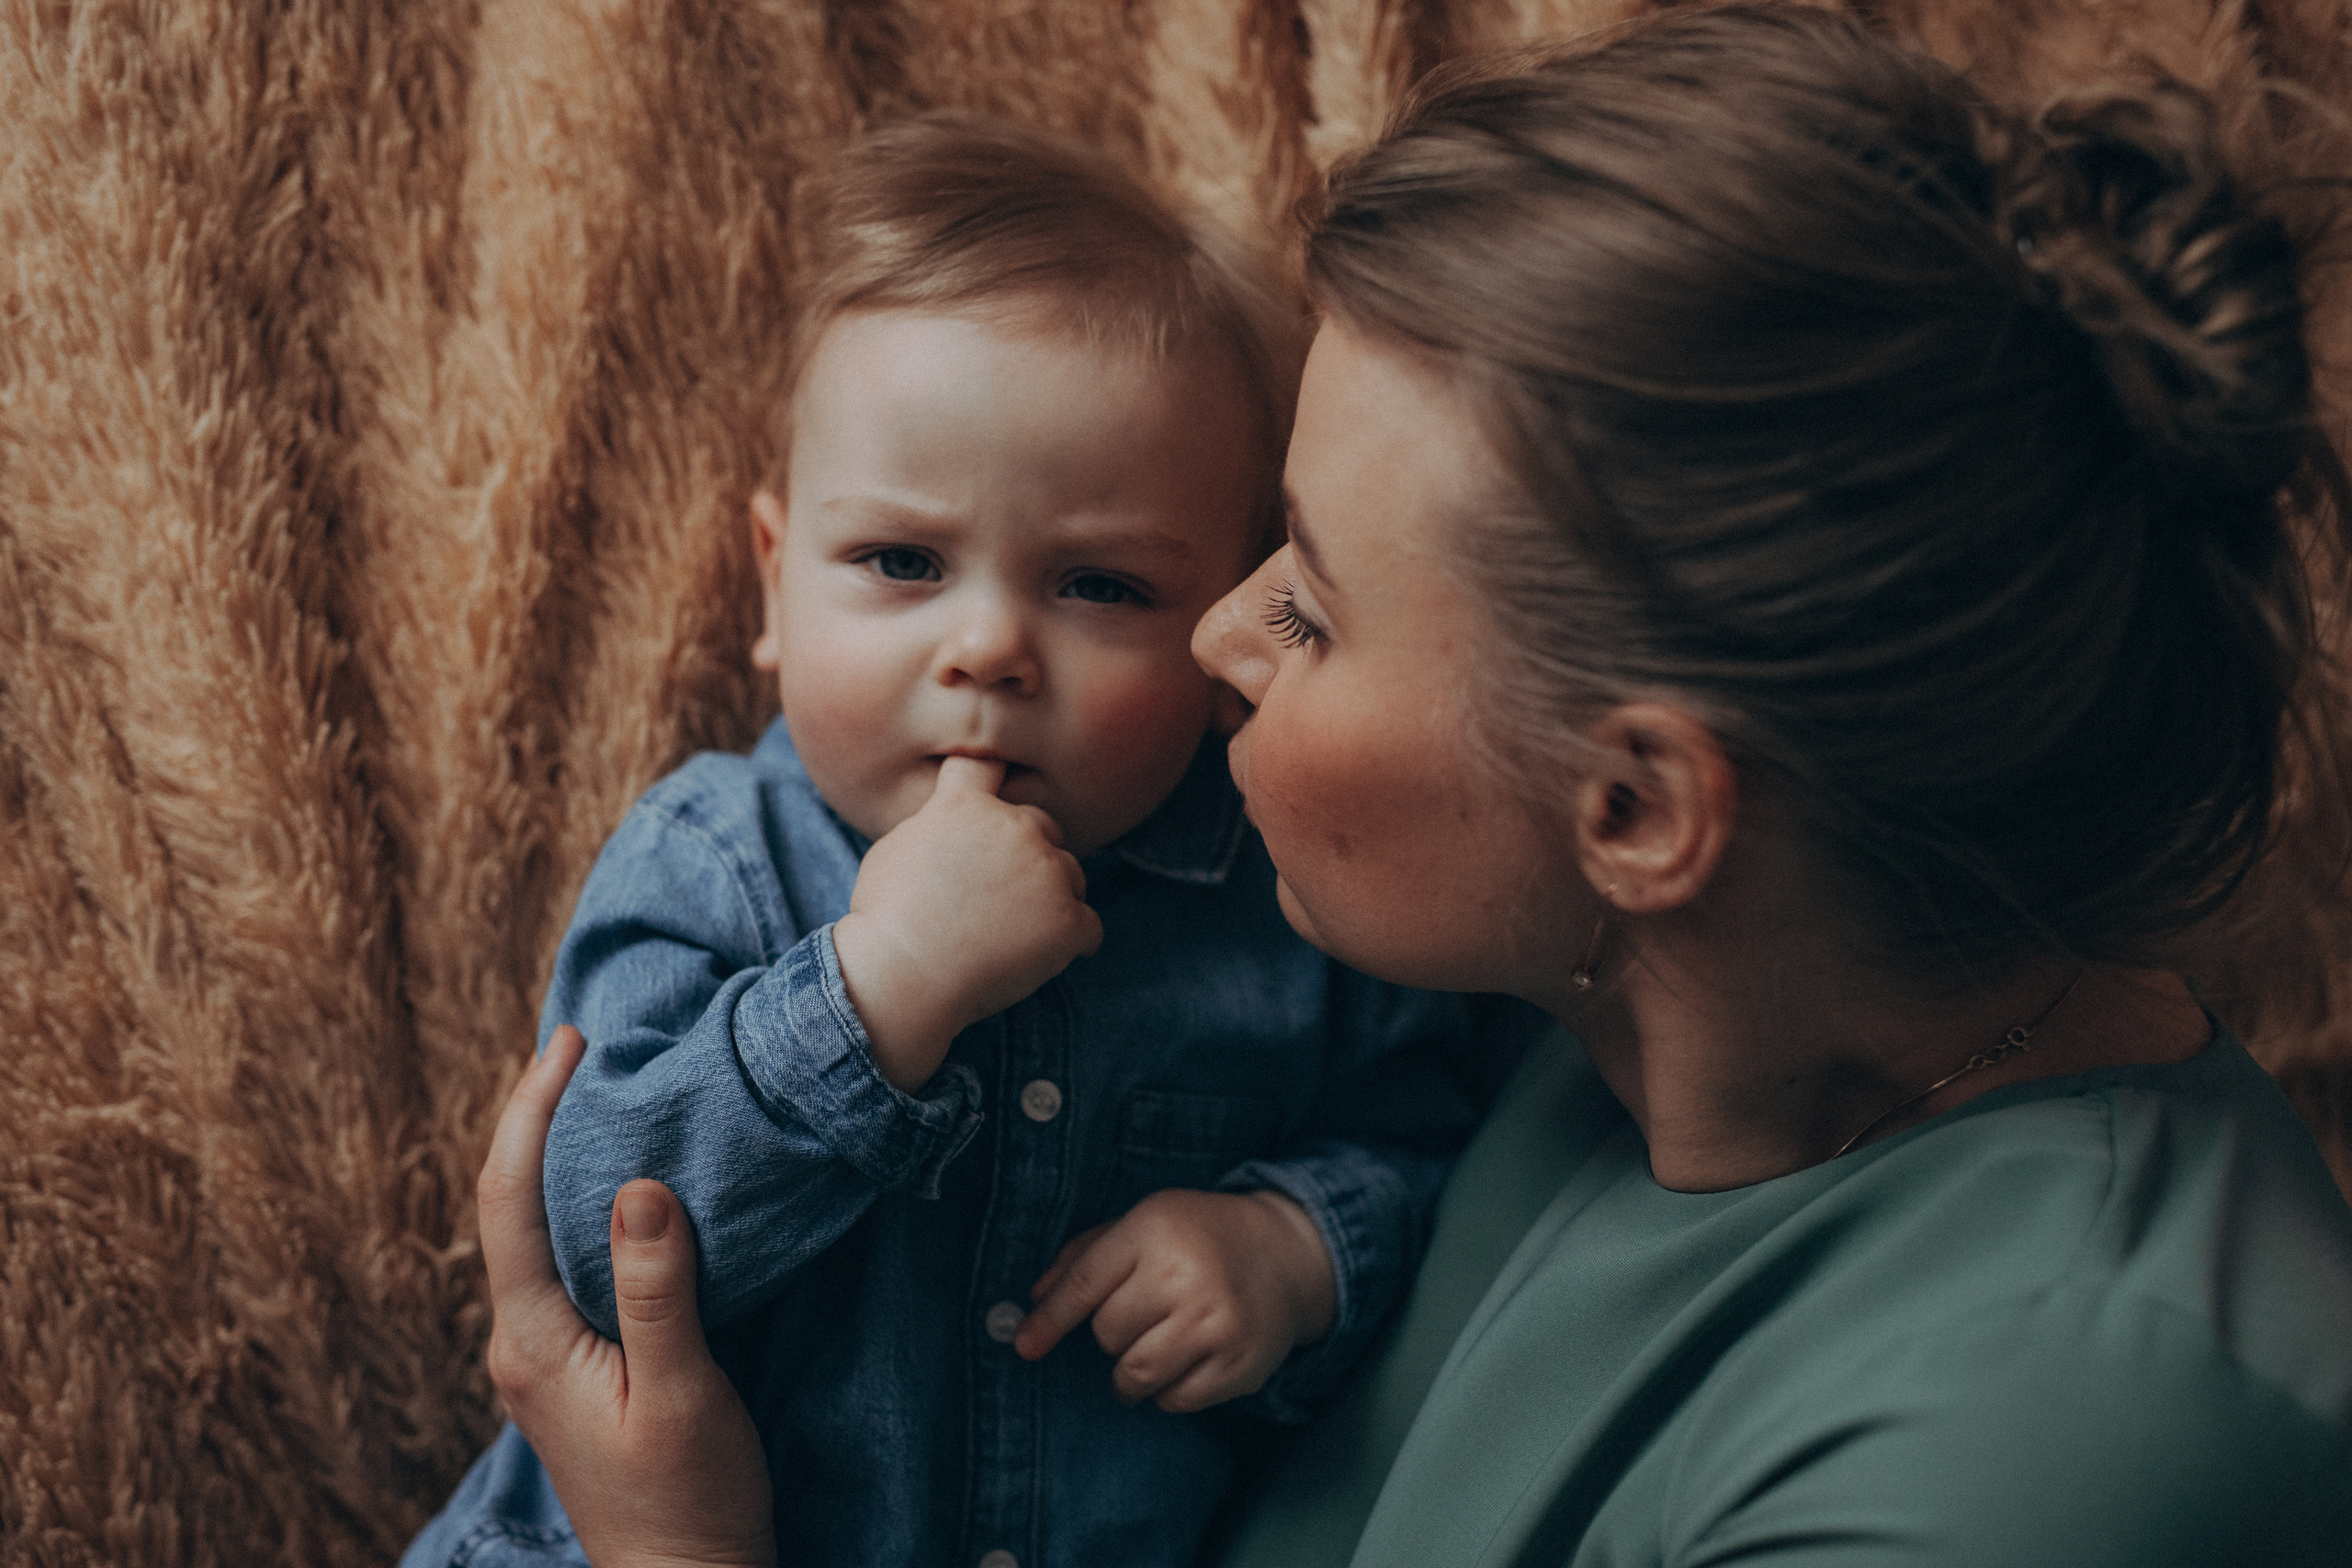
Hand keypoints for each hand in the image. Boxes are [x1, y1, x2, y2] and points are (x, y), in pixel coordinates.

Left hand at [479, 1025, 775, 1567]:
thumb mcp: (684, 1392)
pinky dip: (580, 1205)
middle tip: (581, 1046)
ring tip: (596, 1093)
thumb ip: (659, 1290)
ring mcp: (541, 1359)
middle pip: (507, 1205)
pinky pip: (561, 1262)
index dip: (530, 1111)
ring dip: (557, 1158)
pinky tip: (617, 1186)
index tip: (570, 1044)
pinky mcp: (572, 1369)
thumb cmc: (691, 1500)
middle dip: (535, 1119)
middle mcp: (520, 1344)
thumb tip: (636, 1184)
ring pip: (532, 1233)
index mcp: (532, 1342)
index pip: (507, 1200)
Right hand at [832, 755, 1103, 1091]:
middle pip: (1044, 826)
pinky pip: (1089, 927)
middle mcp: (1013, 827)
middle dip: (1030, 855)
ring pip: (1072, 875)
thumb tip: (952, 819)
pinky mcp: (1067, 919)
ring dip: (1054, 897)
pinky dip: (1073, 942)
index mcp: (968, 806)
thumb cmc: (887, 918)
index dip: (998, 776)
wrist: (902, 975)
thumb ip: (937, 822)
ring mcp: (1046, 872)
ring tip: (1016, 932)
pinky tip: (1044, 956)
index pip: (991, 767)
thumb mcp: (897, 847)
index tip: (1005, 781)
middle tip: (1004, 895)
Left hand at [1011, 1188, 1338, 1413]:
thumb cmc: (1200, 1237)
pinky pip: (1174, 1400)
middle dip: (1113, 1331)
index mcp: (1155, 1229)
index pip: (1085, 1284)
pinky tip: (1187, 1360)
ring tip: (1151, 1349)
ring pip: (1135, 1375)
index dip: (1049, 1320)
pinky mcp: (1238, 1364)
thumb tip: (1034, 1299)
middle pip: (1107, 1334)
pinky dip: (1169, 1390)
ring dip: (1130, 1373)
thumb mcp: (1145, 1222)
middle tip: (1144, 1314)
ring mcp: (1216, 1323)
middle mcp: (1185, 1275)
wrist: (1286, 1255)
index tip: (1024, 1346)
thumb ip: (1086, 1255)